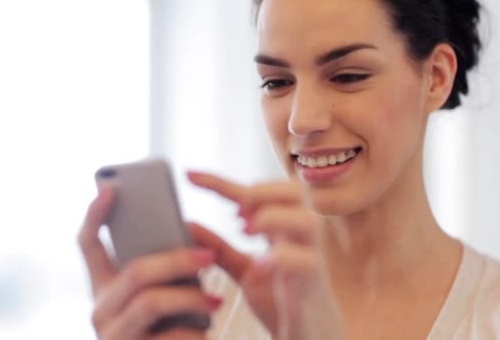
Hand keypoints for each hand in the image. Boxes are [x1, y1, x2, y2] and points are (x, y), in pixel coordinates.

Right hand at [78, 188, 222, 339]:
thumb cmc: (171, 332)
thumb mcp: (164, 298)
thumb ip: (166, 271)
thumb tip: (192, 236)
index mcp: (106, 287)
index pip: (88, 244)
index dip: (96, 215)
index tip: (111, 188)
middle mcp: (100, 309)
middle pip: (136, 270)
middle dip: (178, 260)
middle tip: (211, 256)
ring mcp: (112, 335)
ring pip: (152, 301)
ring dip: (192, 297)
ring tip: (216, 300)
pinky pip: (169, 336)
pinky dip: (194, 333)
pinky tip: (206, 334)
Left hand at [188, 172, 346, 339]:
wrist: (304, 334)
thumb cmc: (279, 298)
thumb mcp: (242, 268)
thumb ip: (218, 247)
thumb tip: (186, 224)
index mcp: (282, 226)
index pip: (256, 193)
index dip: (221, 182)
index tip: (189, 176)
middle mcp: (300, 235)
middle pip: (295, 191)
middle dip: (262, 191)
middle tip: (236, 210)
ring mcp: (311, 256)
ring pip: (308, 221)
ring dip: (274, 217)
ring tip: (245, 229)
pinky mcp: (313, 282)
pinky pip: (306, 261)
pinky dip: (281, 257)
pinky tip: (259, 265)